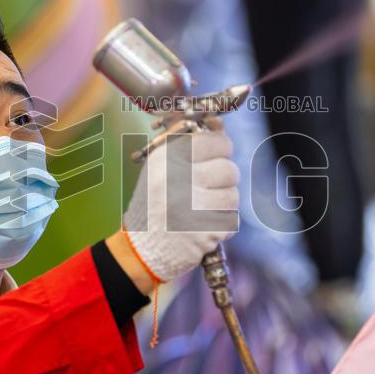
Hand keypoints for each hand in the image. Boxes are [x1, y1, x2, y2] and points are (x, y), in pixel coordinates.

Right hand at [120, 126, 239, 282]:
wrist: (141, 250)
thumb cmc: (154, 204)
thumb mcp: (160, 168)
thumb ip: (188, 144)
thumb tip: (219, 123)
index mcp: (167, 159)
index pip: (213, 141)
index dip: (221, 148)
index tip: (216, 155)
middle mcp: (178, 179)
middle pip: (229, 169)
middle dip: (224, 180)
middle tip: (208, 188)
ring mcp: (192, 207)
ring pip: (233, 196)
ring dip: (223, 204)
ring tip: (202, 209)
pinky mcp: (204, 231)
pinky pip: (231, 221)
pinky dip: (221, 225)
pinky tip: (202, 226)